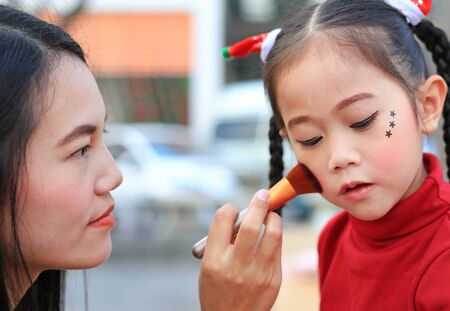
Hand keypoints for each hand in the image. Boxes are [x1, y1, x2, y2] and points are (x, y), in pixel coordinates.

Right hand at [199, 189, 281, 310]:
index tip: (232, 209)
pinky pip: (278, 249)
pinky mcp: (274, 279)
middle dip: (259, 203)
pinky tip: (271, 235)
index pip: (222, 220)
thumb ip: (221, 242)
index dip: (229, 209)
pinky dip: (275, 236)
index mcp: (214, 260)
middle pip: (252, 224)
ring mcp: (258, 273)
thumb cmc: (217, 291)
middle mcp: (236, 265)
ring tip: (270, 214)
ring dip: (273, 218)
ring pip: (273, 234)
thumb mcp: (208, 267)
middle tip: (263, 195)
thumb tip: (240, 217)